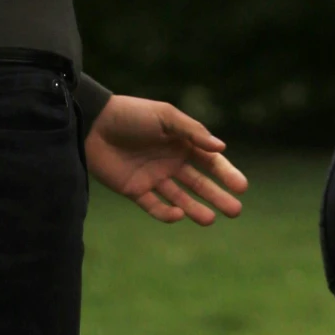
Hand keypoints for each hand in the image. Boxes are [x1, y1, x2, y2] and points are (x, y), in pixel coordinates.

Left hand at [84, 94, 247, 224]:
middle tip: (235, 210)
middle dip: (218, 196)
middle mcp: (171, 161)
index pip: (210, 161)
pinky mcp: (135, 190)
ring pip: (180, 198)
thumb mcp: (165, 116)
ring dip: (196, 209)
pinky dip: (166, 213)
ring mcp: (154, 177)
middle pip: (200, 183)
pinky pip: (154, 206)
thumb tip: (221, 148)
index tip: (242, 187)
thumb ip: (193, 132)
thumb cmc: (131, 114)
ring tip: (211, 219)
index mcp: (181, 142)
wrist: (93, 124)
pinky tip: (178, 214)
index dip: (226, 173)